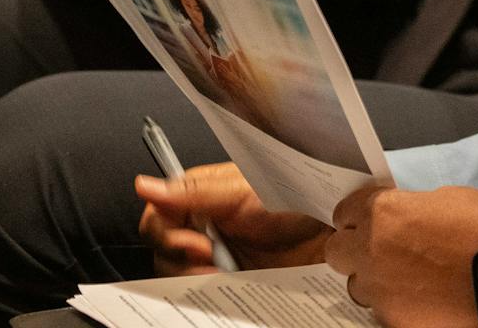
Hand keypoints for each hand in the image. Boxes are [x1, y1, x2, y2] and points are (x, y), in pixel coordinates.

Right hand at [136, 164, 329, 276]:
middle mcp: (205, 224)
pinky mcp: (231, 278)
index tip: (193, 242)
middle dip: (180, 260)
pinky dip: (209, 293)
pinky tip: (228, 285)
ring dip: (194, 278)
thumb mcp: (243, 192)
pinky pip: (205, 290)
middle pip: (163, 251)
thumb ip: (193, 192)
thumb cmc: (294, 197)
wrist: (332, 229)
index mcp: (202, 195)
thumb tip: (145, 186)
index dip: (167, 234)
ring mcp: (216, 253)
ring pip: (179, 275)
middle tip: (210, 258)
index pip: (157, 216)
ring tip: (224, 274)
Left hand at [326, 186, 477, 326]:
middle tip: (376, 248)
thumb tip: (402, 219)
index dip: (355, 215)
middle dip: (352, 247)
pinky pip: (381, 311)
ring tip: (401, 278)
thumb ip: (409, 208)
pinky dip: (394, 304)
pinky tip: (418, 298)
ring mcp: (380, 292)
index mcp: (381, 213)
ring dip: (371, 279)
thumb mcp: (443, 198)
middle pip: (336, 251)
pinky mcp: (394, 322)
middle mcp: (370, 252)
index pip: (344, 212)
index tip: (365, 219)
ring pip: (356, 286)